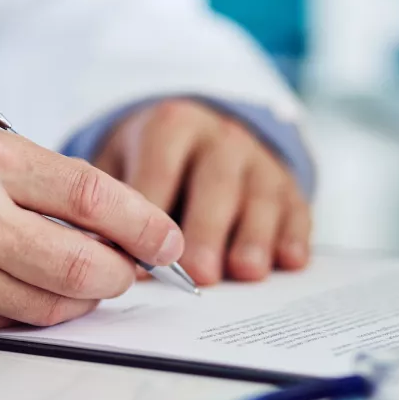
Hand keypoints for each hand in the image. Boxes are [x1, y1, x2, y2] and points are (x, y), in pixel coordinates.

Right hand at [0, 123, 183, 334]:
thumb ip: (61, 188)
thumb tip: (139, 231)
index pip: (95, 198)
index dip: (146, 225)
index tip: (169, 242)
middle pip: (87, 266)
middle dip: (123, 274)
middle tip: (132, 268)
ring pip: (58, 305)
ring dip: (86, 297)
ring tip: (83, 274)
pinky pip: (20, 323)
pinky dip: (43, 309)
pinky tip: (33, 284)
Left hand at [93, 99, 311, 285]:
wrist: (207, 138)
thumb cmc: (156, 165)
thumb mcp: (123, 162)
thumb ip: (113, 202)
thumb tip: (101, 253)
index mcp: (172, 126)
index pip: (160, 169)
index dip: (150, 215)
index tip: (139, 258)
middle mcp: (221, 138)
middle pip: (216, 184)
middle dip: (208, 230)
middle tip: (200, 273)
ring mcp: (259, 162)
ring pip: (261, 198)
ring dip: (254, 237)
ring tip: (245, 271)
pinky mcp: (288, 187)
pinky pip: (296, 210)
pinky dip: (294, 237)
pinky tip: (289, 261)